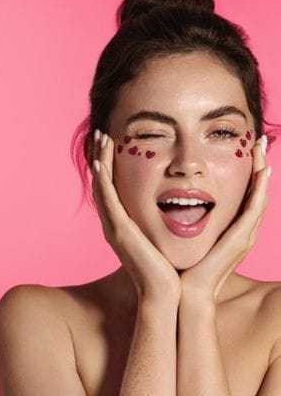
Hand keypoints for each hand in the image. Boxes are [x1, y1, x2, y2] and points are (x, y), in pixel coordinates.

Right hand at [91, 129, 180, 301]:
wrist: (164, 291)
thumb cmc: (164, 266)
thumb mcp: (159, 238)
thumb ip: (155, 223)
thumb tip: (167, 209)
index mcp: (122, 223)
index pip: (112, 187)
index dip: (109, 165)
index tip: (111, 144)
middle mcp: (113, 222)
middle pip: (103, 182)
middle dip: (101, 156)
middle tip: (101, 134)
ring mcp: (113, 225)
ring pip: (102, 186)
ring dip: (100, 161)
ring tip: (101, 138)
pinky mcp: (118, 230)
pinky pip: (107, 199)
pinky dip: (103, 181)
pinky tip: (101, 163)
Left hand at [179, 136, 269, 303]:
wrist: (185, 292)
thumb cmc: (183, 266)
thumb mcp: (186, 236)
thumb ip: (187, 219)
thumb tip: (172, 200)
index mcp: (230, 229)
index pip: (244, 195)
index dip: (247, 173)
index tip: (245, 149)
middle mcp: (242, 230)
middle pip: (257, 192)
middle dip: (259, 165)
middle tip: (260, 141)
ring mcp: (245, 235)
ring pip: (260, 196)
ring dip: (263, 170)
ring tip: (261, 146)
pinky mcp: (241, 239)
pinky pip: (255, 208)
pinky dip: (260, 188)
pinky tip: (262, 169)